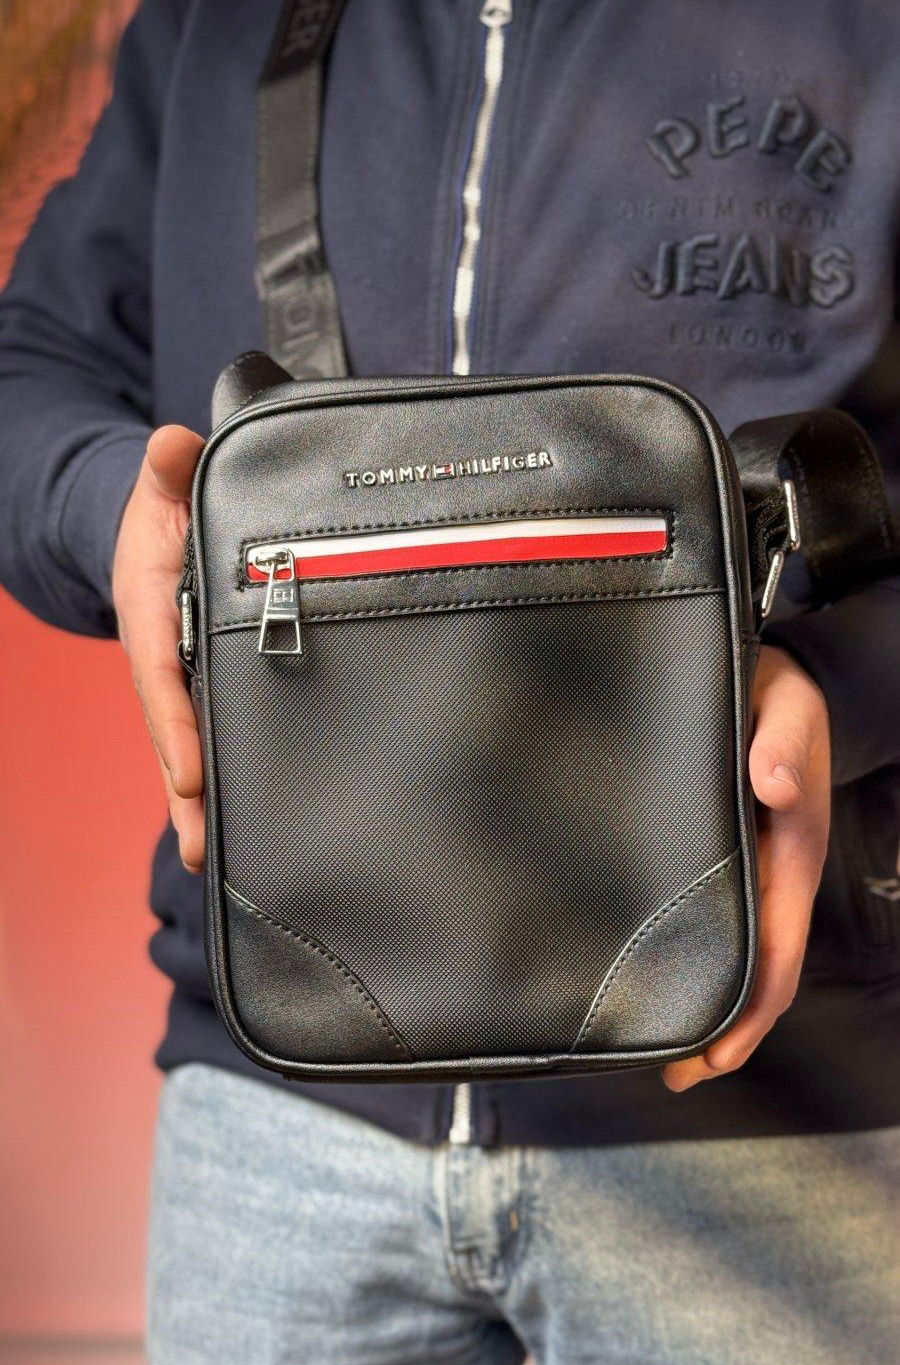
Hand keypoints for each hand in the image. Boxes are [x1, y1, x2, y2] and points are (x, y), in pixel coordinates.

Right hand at [113, 425, 205, 871]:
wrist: (158, 529)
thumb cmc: (167, 511)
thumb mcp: (165, 485)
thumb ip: (170, 470)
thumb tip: (170, 446)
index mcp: (150, 614)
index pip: (161, 674)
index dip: (174, 724)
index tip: (187, 774)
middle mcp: (163, 662)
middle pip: (173, 733)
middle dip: (186, 793)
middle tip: (203, 848)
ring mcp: (183, 685)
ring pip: (191, 751)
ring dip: (200, 806)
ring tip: (215, 863)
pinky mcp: (206, 694)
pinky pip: (213, 742)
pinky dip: (220, 787)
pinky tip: (238, 837)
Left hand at [662, 644, 830, 1090]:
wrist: (783, 681)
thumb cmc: (779, 697)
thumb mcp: (785, 706)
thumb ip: (780, 743)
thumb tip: (774, 787)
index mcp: (792, 853)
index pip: (777, 953)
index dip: (750, 1013)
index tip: (714, 1059)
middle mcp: (777, 877)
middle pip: (761, 974)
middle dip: (726, 1032)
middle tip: (676, 1078)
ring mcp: (758, 875)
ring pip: (742, 958)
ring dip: (712, 1008)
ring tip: (664, 1052)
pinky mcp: (735, 863)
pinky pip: (724, 928)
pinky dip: (701, 966)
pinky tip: (664, 980)